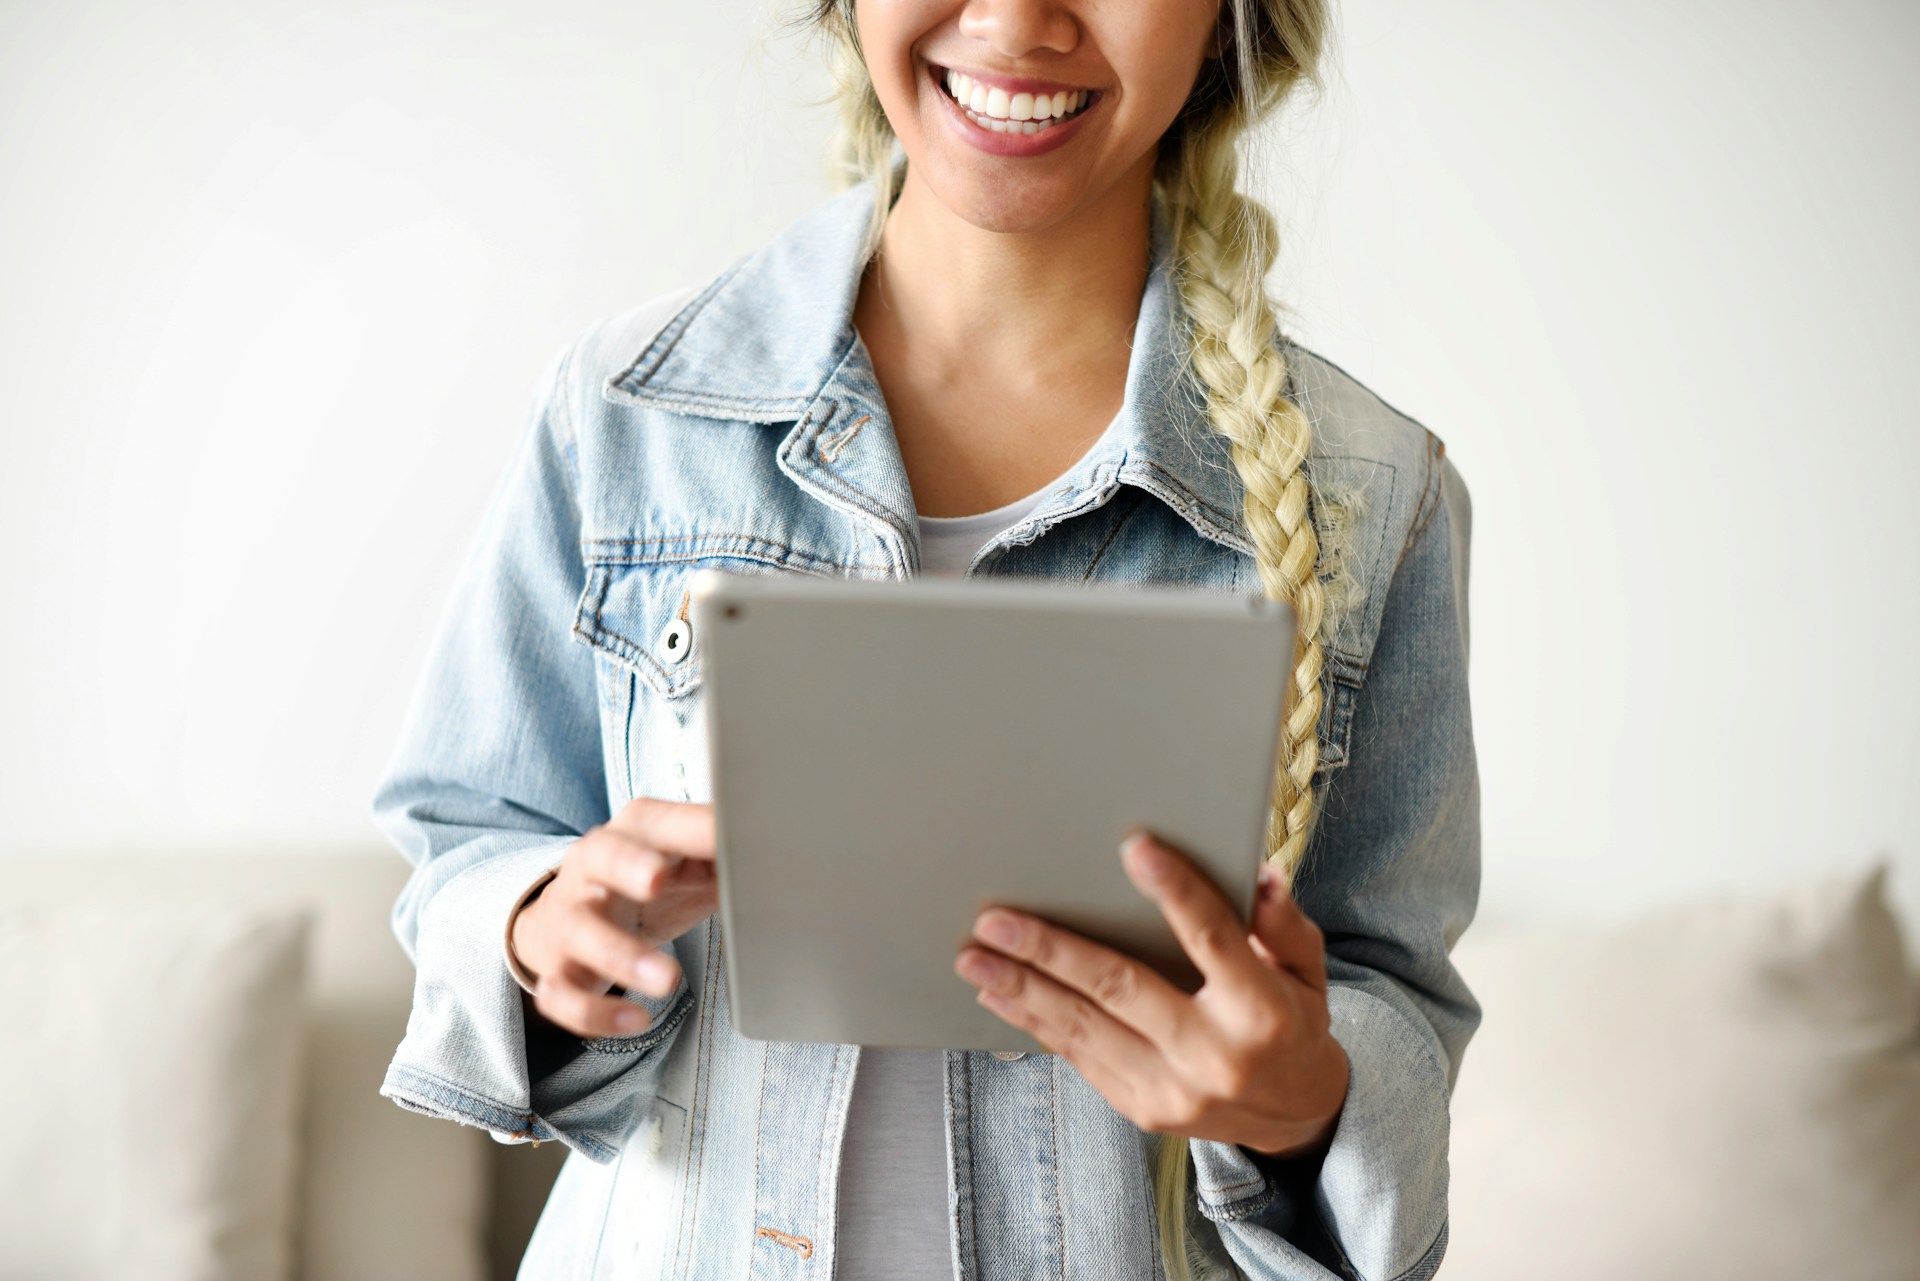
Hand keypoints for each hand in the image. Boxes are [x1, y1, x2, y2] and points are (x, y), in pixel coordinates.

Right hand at [512, 796, 716, 1039]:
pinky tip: (636, 1021)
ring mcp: (569, 919)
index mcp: (634, 833)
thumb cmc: (651, 884)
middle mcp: (592, 868)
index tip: (719, 836)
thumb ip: (729, 855)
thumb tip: (786, 851)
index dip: (684, 829)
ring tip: (667, 980)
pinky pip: (560, 993)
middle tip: (658, 879)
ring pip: (580, 931)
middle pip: (601, 855)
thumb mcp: (690, 861)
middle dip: (628, 865)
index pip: (655, 821)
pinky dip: (595, 1013)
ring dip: (621, 956)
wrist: (573, 915)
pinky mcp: (556, 969)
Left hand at [954, 830, 1349, 1158]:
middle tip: (996, 920)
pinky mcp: (1142, 1108)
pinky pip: (1079, 1058)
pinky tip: (999, 996)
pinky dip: (1035, 1024)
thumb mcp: (1307, 971)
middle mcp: (1212, 1054)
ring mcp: (1172, 1089)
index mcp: (1260, 1010)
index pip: (1212, 938)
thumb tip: (1256, 875)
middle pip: (1120, 988)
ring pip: (1083, 1029)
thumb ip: (1283, 924)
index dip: (1175, 891)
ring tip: (974, 959)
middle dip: (1051, 951)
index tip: (1135, 848)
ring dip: (1021, 990)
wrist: (1294, 1117)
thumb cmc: (1292, 1023)